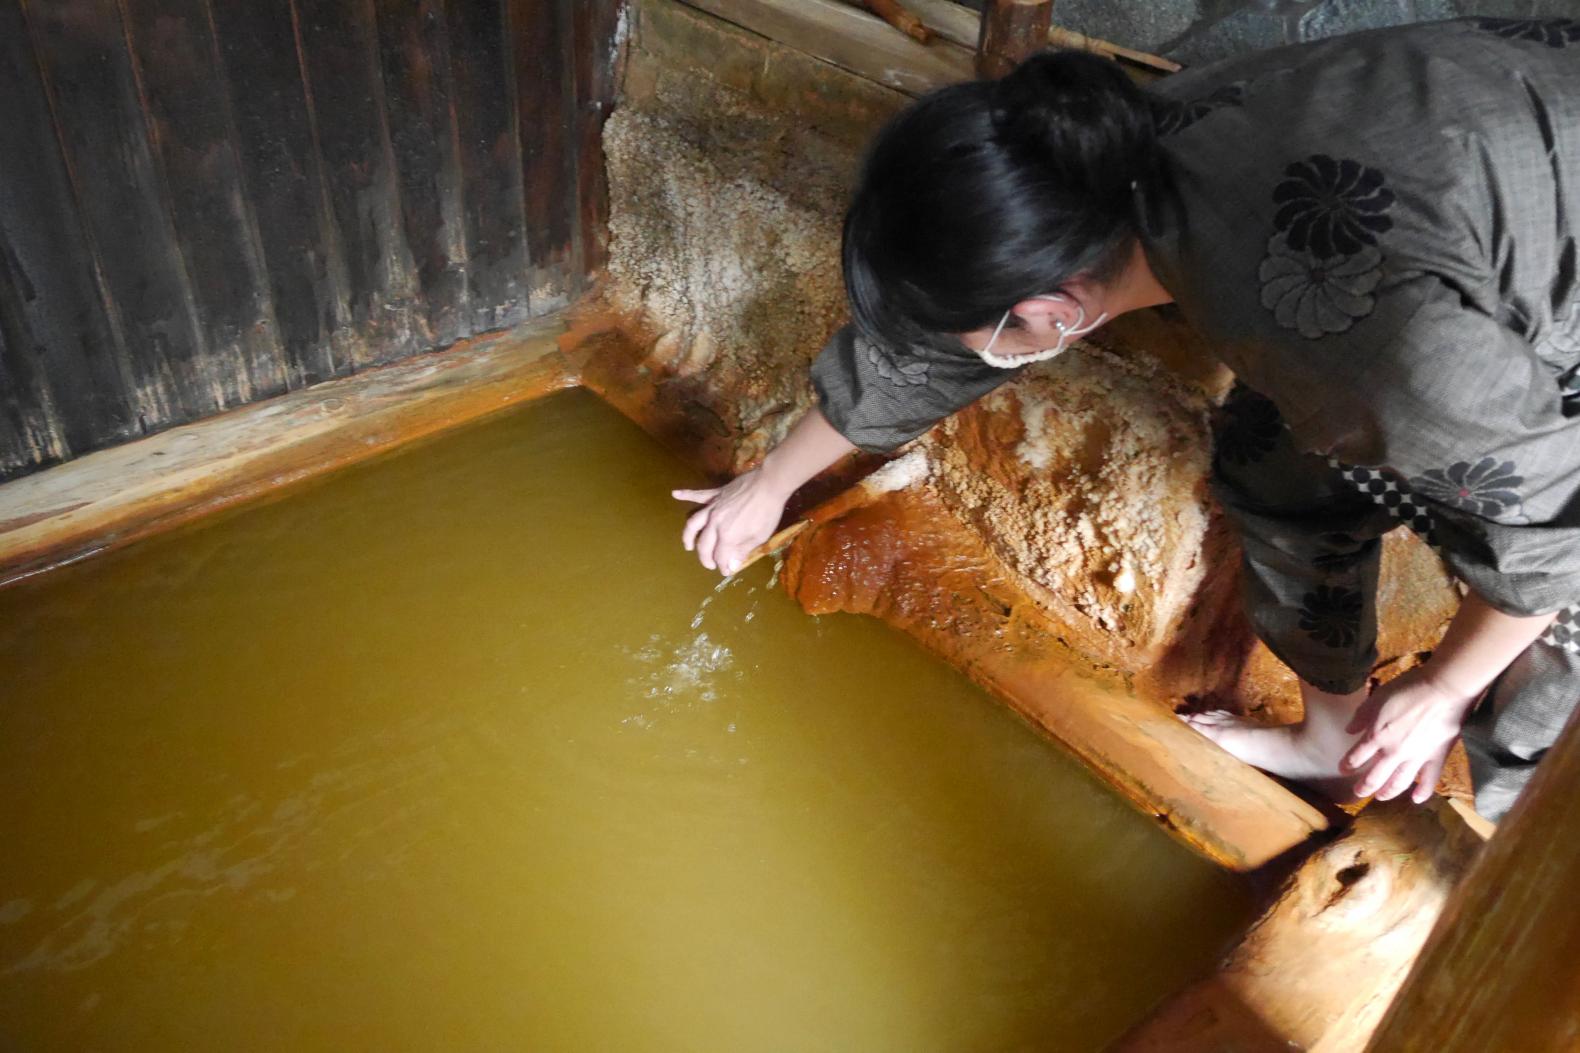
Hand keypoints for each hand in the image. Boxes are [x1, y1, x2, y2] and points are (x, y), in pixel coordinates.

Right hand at [672, 469, 788, 575]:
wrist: (768, 484)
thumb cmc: (767, 512)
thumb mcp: (759, 536)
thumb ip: (742, 551)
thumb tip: (731, 565)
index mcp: (727, 536)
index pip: (720, 556)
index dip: (723, 566)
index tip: (727, 571)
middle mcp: (715, 523)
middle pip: (704, 545)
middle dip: (705, 558)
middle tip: (710, 565)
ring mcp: (713, 507)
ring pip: (693, 524)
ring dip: (688, 537)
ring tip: (688, 546)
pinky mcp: (716, 494)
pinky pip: (698, 495)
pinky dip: (686, 494)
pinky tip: (675, 494)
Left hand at [1340, 665, 1480, 803]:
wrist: (1443, 690)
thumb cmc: (1407, 689)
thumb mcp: (1377, 698)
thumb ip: (1361, 716)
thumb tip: (1348, 731)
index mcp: (1376, 736)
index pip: (1357, 757)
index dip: (1348, 765)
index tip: (1342, 770)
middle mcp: (1393, 752)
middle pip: (1375, 776)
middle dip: (1364, 786)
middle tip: (1358, 793)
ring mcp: (1416, 758)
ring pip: (1399, 782)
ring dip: (1388, 792)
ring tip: (1380, 797)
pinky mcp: (1437, 758)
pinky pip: (1429, 780)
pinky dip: (1423, 792)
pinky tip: (1417, 800)